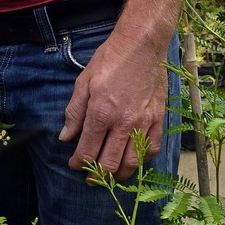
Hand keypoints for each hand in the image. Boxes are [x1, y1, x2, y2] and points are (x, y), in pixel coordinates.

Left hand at [59, 33, 168, 178]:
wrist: (141, 46)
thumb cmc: (110, 60)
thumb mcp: (83, 82)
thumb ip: (74, 113)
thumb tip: (66, 137)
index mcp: (101, 113)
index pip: (88, 151)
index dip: (79, 163)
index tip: (75, 165)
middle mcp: (123, 123)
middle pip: (110, 163)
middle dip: (98, 176)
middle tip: (91, 178)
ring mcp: (144, 122)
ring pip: (133, 162)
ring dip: (121, 174)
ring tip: (112, 176)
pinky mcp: (158, 119)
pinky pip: (152, 149)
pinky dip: (142, 160)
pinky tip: (134, 160)